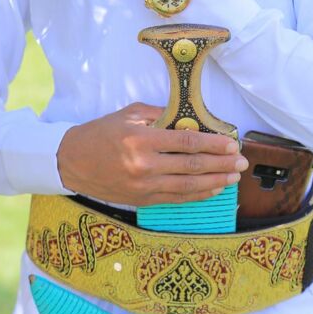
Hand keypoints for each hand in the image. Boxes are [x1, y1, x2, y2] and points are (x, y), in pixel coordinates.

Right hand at [56, 102, 247, 205]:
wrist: (71, 161)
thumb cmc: (100, 133)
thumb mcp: (128, 113)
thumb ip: (159, 114)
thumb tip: (188, 118)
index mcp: (141, 139)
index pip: (186, 142)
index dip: (212, 144)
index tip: (231, 143)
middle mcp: (144, 165)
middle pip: (192, 166)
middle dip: (221, 164)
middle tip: (241, 161)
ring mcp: (143, 186)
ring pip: (188, 186)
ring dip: (215, 181)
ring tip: (234, 177)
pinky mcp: (141, 200)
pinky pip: (176, 198)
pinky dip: (198, 194)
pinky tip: (213, 189)